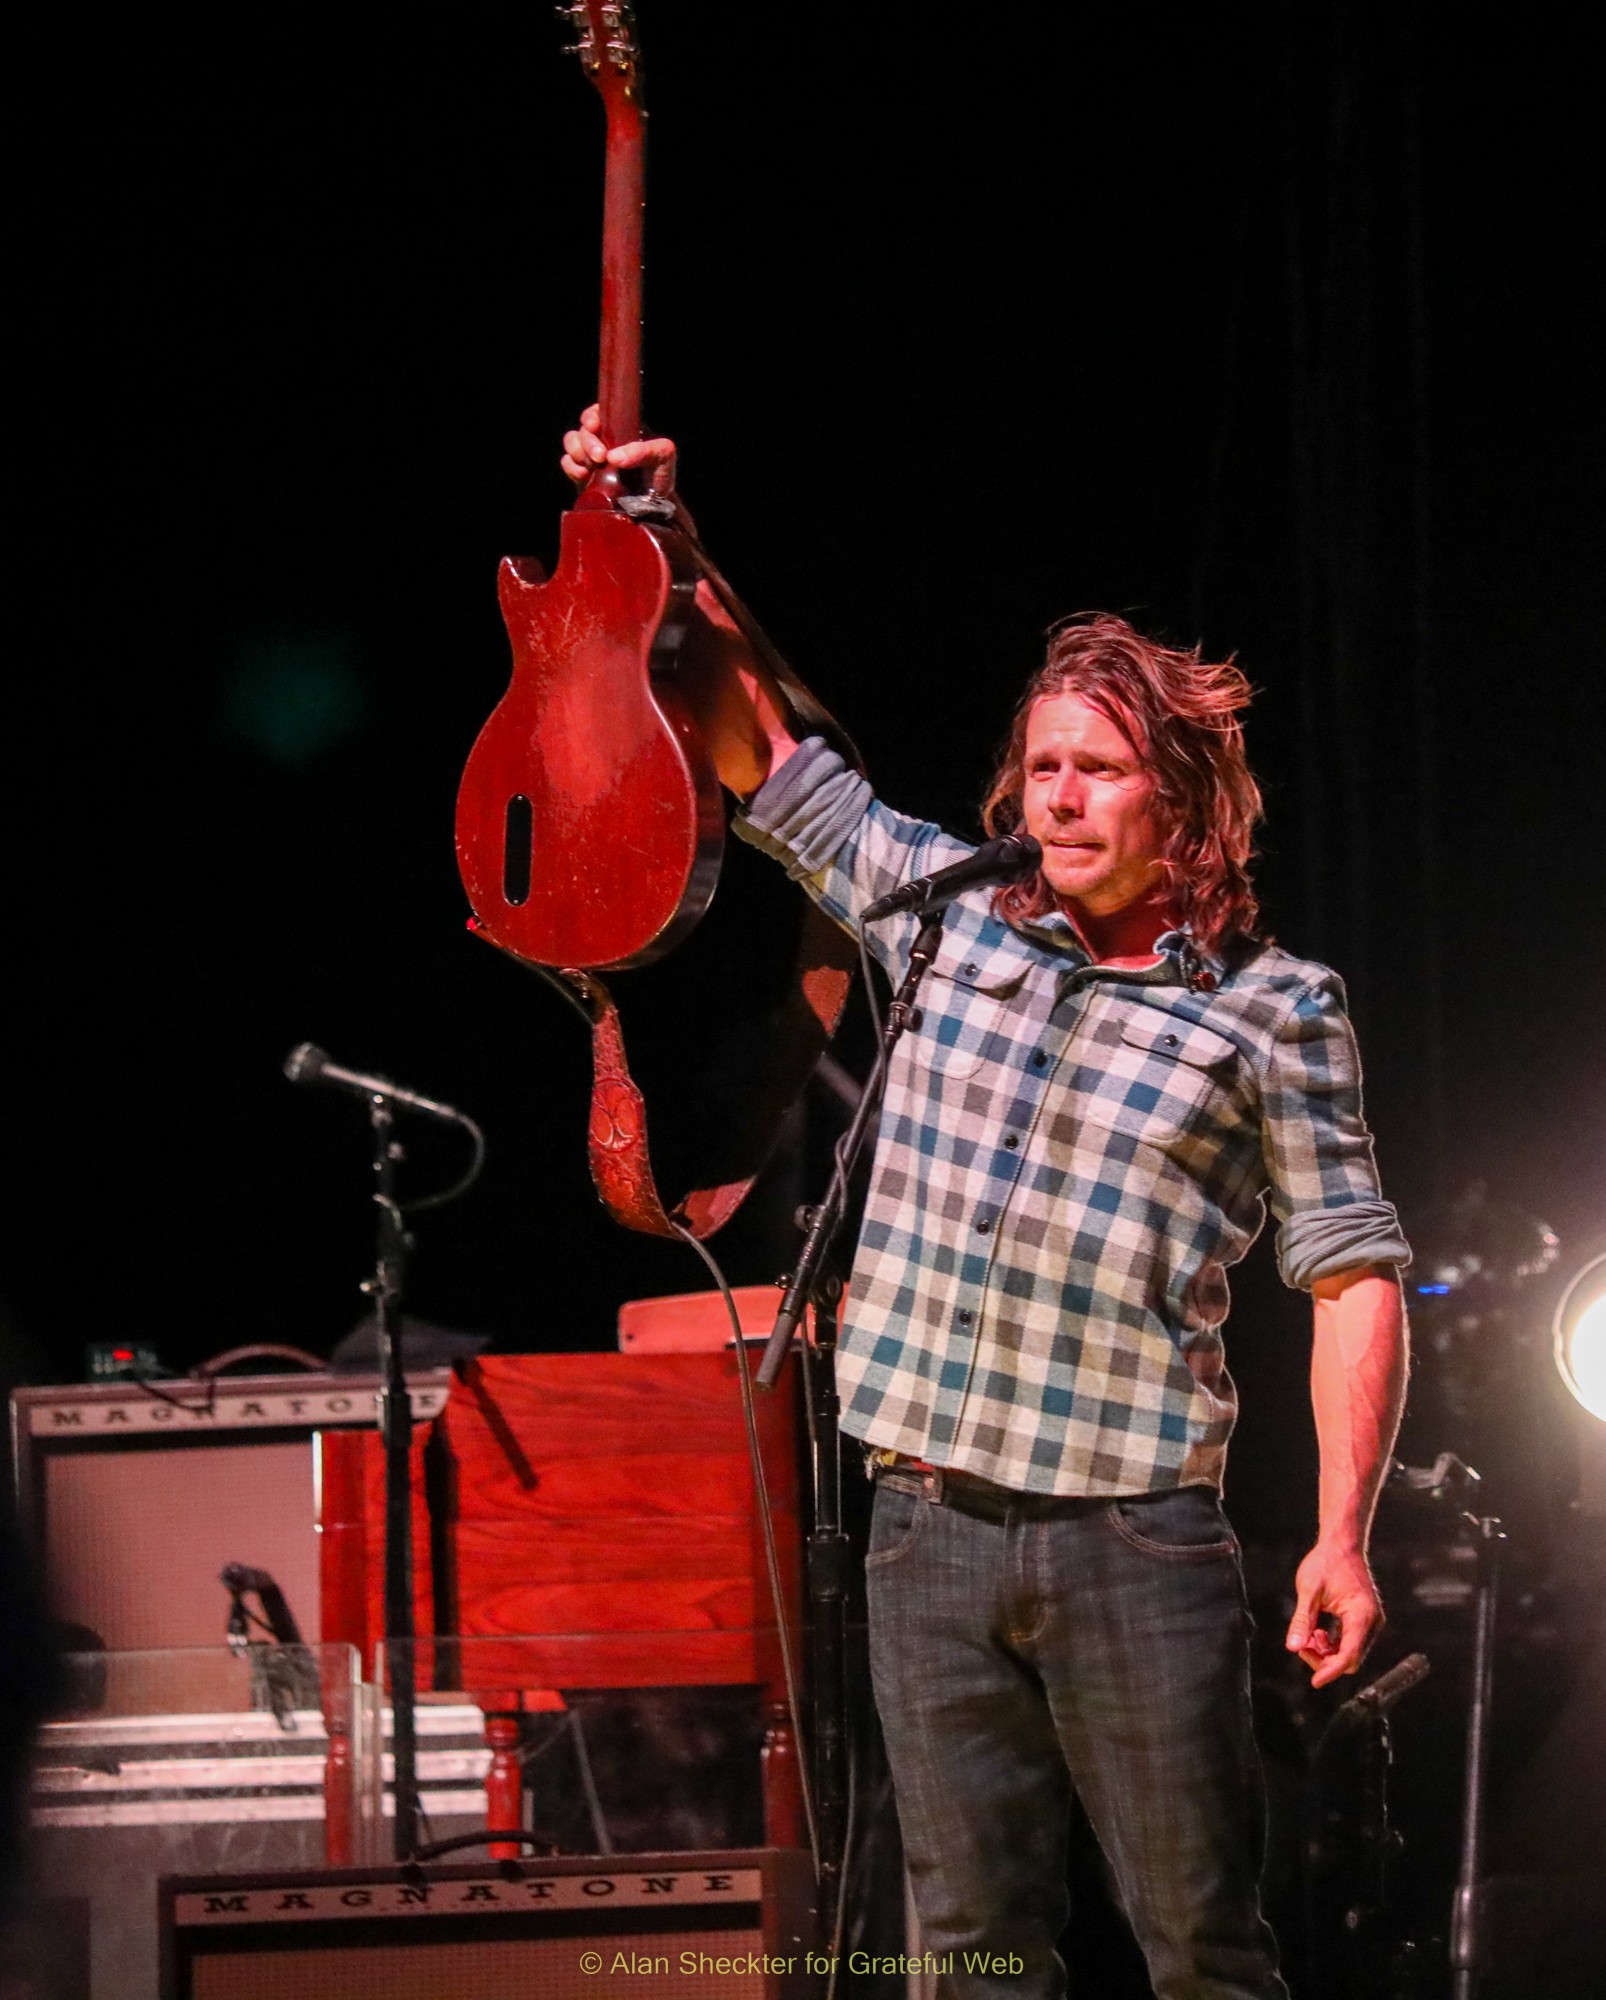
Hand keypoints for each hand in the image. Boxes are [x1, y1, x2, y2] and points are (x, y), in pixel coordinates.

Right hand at [560, 404, 677, 493]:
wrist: (651, 507)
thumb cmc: (659, 475)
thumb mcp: (663, 457)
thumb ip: (646, 451)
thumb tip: (614, 457)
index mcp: (620, 428)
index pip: (599, 412)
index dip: (591, 416)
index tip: (594, 426)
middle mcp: (603, 438)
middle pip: (583, 429)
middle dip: (588, 442)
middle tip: (599, 458)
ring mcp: (591, 455)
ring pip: (571, 442)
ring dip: (577, 452)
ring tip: (590, 467)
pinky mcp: (582, 474)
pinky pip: (567, 463)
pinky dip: (571, 467)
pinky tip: (584, 476)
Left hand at [1285, 1540, 1383, 1689]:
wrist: (1341, 1544)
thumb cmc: (1326, 1562)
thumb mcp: (1308, 1590)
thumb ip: (1302, 1620)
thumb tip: (1293, 1648)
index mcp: (1361, 1615)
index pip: (1349, 1655)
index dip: (1331, 1670)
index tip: (1315, 1682)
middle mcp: (1371, 1622)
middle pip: (1350, 1658)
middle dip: (1325, 1659)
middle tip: (1303, 1644)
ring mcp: (1370, 1621)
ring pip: (1350, 1652)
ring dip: (1328, 1652)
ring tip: (1309, 1634)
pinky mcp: (1364, 1620)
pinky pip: (1350, 1642)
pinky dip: (1333, 1644)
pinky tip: (1318, 1632)